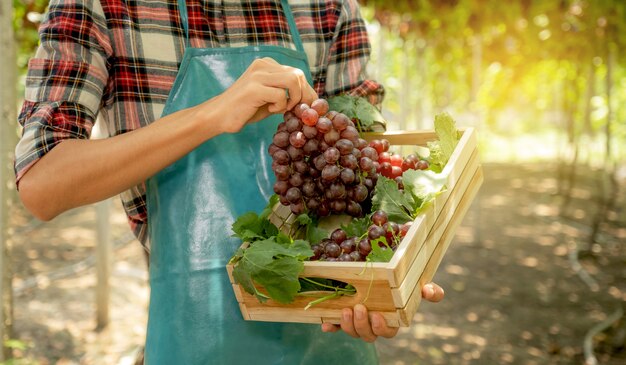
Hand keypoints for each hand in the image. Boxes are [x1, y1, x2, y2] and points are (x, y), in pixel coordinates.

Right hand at [198, 57, 317, 133]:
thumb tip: (310, 98)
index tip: (307, 106)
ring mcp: (258, 75)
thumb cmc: (244, 109)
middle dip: (304, 95)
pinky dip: (280, 106)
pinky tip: (270, 110)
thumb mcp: (269, 98)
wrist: (219, 116)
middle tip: (299, 110)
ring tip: (284, 109)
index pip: (296, 72)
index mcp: (266, 64)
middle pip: (298, 74)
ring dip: (295, 98)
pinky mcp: (254, 88)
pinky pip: (281, 95)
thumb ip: (286, 93)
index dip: (307, 90)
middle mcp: (262, 65)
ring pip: (293, 80)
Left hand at [321, 282, 444, 341]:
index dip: (382, 328)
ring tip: (345, 309)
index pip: (388, 331)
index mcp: (391, 321)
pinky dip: (330, 326)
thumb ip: (429, 290)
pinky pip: (335, 325)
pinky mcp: (342, 316)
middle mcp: (373, 325)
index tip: (378, 316)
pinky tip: (325, 325)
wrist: (376, 276)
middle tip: (359, 308)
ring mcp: (357, 321)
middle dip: (362, 325)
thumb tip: (430, 291)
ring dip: (348, 325)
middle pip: (368, 335)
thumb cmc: (402, 284)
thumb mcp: (415, 285)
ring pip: (352, 332)